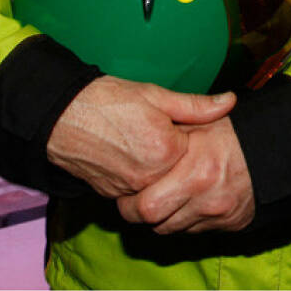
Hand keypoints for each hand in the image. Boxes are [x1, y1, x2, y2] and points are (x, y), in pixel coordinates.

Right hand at [46, 76, 234, 197]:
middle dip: (176, 157)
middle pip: (179, 173)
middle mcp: (150, 177)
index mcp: (167, 151)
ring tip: (144, 146)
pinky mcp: (111, 195)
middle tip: (159, 134)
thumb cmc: (107, 101)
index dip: (190, 135)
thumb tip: (230, 102)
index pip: (196, 152)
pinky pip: (135, 193)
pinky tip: (130, 157)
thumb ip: (196, 106)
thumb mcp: (155, 95)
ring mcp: (129, 190)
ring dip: (159, 171)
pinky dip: (139, 179)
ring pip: (158, 187)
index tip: (177, 124)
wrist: (60, 116)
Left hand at [116, 119, 254, 233]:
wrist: (278, 150)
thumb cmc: (238, 134)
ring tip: (164, 197)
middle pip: (155, 223)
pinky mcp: (231, 225)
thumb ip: (172, 132)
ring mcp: (219, 215)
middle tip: (137, 201)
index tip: (127, 192)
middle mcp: (206, 199)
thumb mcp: (204, 124)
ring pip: (173, 230)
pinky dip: (187, 220)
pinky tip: (188, 202)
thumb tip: (143, 130)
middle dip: (141, 213)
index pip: (145, 206)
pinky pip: (196, 231)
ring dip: (164, 217)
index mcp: (195, 172)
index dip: (130, 201)